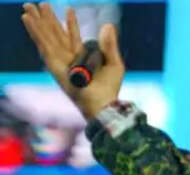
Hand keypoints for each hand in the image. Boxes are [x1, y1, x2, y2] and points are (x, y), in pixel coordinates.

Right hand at [20, 2, 124, 119]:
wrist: (102, 102)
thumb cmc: (109, 88)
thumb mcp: (113, 62)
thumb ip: (109, 44)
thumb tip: (107, 25)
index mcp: (82, 57)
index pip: (73, 36)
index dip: (71, 23)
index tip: (69, 10)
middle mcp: (68, 58)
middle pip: (56, 34)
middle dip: (48, 19)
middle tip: (40, 3)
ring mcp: (59, 61)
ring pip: (46, 36)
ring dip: (37, 21)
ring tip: (28, 6)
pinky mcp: (53, 64)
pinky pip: (42, 43)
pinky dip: (34, 31)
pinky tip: (27, 19)